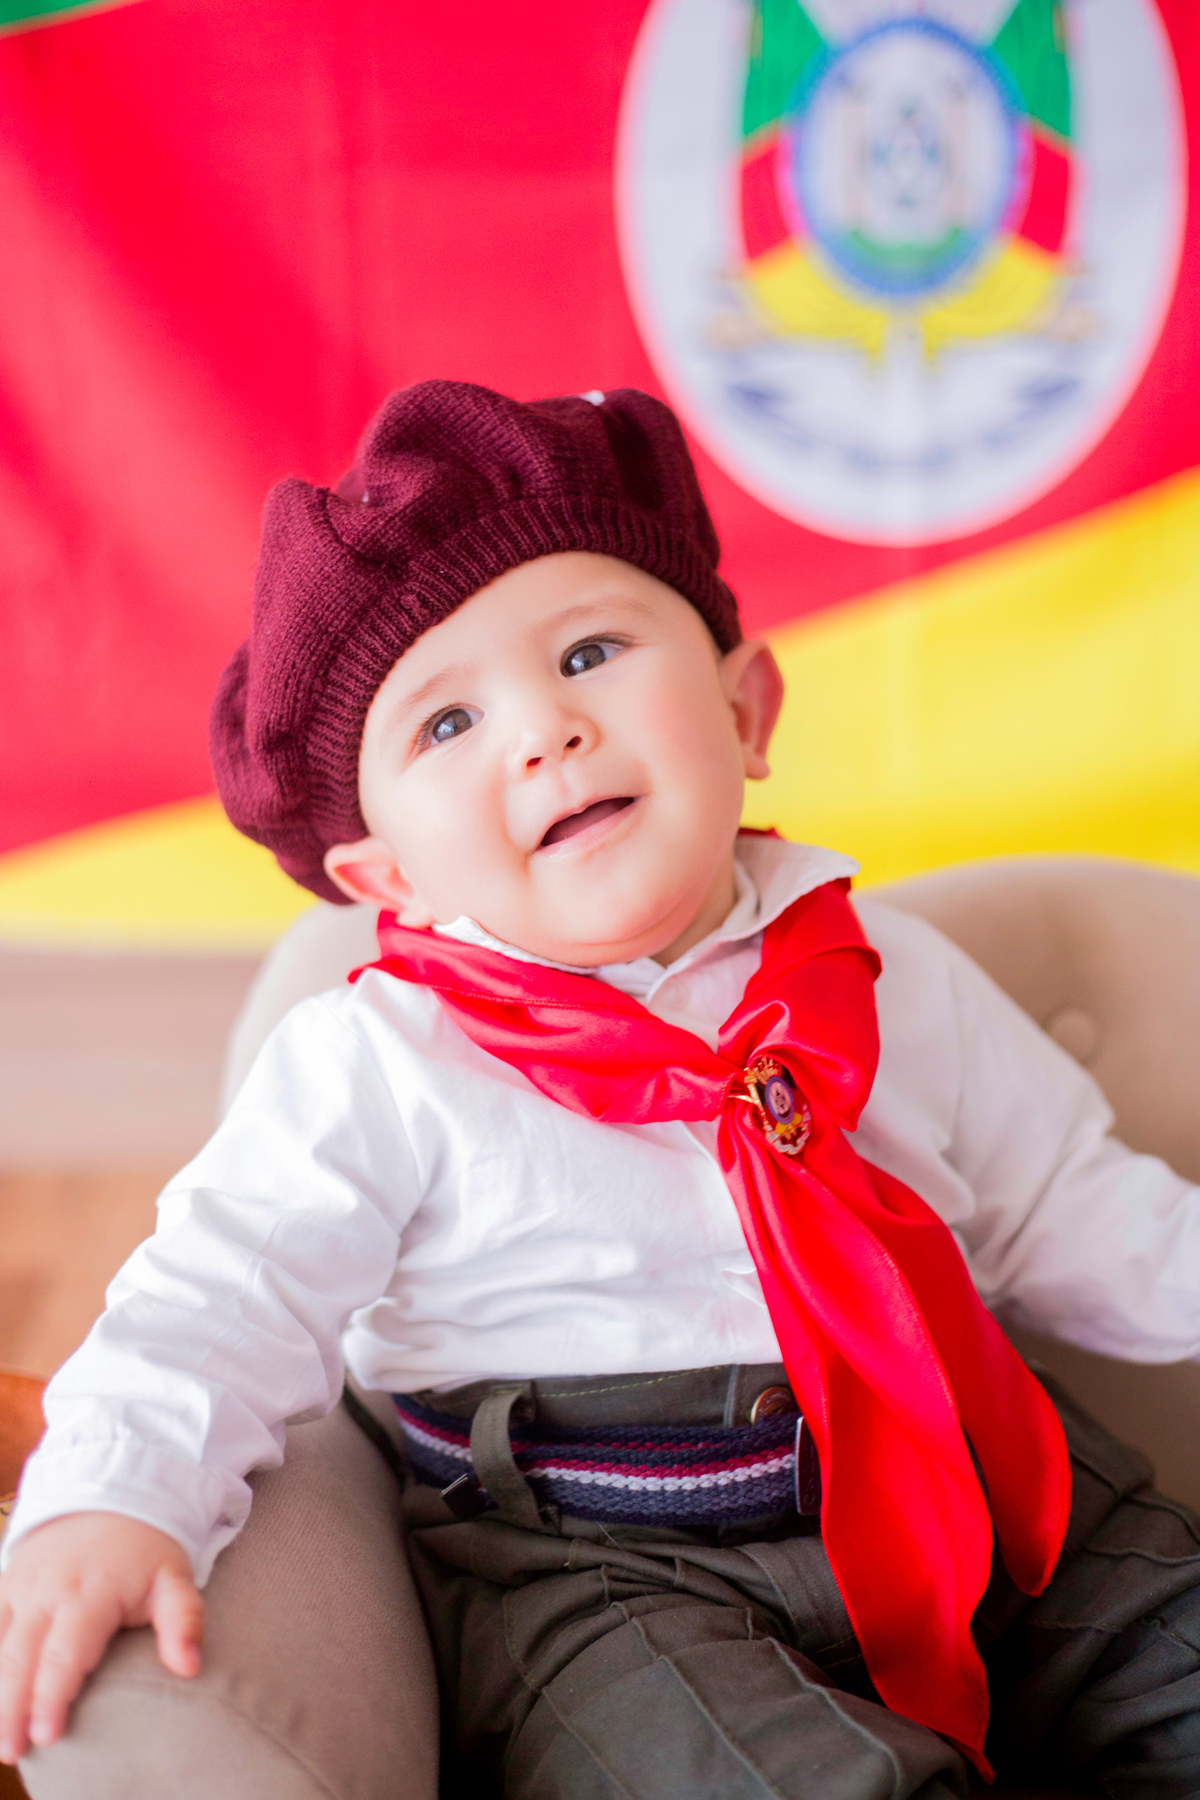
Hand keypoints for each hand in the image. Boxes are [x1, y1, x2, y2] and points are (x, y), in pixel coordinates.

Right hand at [0, 1512, 202, 1763]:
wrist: (113, 1495)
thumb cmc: (145, 1550)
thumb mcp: (174, 1578)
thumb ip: (183, 1621)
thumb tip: (190, 1667)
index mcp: (90, 1592)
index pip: (66, 1653)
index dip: (53, 1697)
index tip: (48, 1735)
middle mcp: (48, 1590)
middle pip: (21, 1657)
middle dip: (12, 1707)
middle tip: (13, 1750)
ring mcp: (22, 1586)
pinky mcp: (7, 1583)